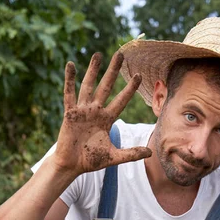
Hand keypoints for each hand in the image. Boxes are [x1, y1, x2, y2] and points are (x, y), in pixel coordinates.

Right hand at [54, 51, 151, 174]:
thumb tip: (150, 152)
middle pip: (106, 87)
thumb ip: (131, 154)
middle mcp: (95, 111)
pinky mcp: (70, 113)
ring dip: (93, 71)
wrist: (72, 165)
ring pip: (89, 86)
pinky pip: (69, 94)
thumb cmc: (91, 160)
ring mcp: (82, 111)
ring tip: (98, 54)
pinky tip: (71, 65)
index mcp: (106, 119)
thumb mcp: (114, 157)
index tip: (139, 75)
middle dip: (113, 71)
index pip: (121, 100)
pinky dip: (69, 80)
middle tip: (120, 54)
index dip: (130, 89)